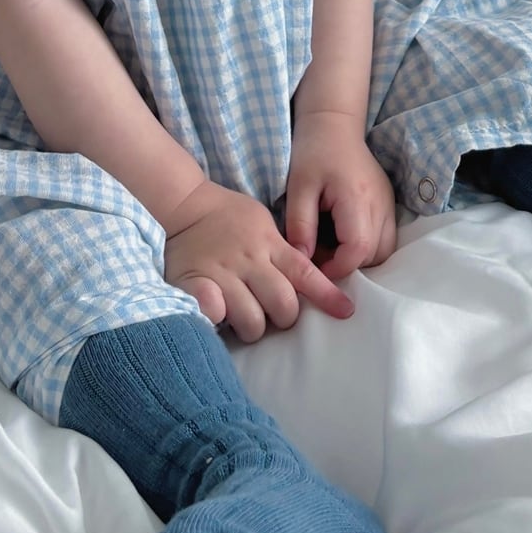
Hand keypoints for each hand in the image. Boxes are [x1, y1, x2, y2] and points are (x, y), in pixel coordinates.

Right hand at [162, 178, 354, 342]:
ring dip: (252, 327)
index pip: (305, 274)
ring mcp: (223, 274)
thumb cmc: (229, 217)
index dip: (327, 296)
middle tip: (273, 316)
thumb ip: (283, 250)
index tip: (346, 312)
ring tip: (244, 321)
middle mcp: (250, 261)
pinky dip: (218, 320)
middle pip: (283, 305)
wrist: (185, 205)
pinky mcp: (196, 284)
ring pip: (252, 320)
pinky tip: (218, 317)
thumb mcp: (264, 224)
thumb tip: (310, 279)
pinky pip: (213, 313)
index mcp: (269, 245)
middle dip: (283, 318)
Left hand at [285, 110, 397, 281]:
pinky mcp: (388, 204)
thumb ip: (299, 225)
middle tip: (320, 257)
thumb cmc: (313, 152)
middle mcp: (380, 204)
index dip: (337, 268)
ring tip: (331, 249)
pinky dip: (367, 248)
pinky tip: (342, 238)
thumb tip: (301, 260)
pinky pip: (385, 238)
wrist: (335, 125)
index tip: (314, 268)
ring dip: (360, 259)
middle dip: (348, 266)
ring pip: (384, 250)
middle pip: (376, 255)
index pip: (359, 249)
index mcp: (357, 198)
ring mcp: (388, 204)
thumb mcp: (298, 187)